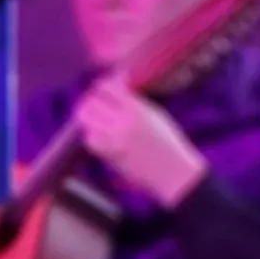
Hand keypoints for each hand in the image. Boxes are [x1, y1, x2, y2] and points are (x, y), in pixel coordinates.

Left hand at [74, 81, 209, 206]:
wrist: (173, 171)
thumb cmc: (167, 142)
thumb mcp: (154, 115)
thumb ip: (134, 102)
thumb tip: (114, 90)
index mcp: (138, 109)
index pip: (107, 88)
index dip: (101, 86)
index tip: (102, 89)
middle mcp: (124, 122)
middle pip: (91, 103)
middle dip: (89, 101)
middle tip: (93, 104)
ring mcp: (115, 139)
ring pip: (86, 120)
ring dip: (88, 117)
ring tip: (94, 119)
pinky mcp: (110, 154)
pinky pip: (90, 140)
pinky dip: (91, 135)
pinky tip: (99, 135)